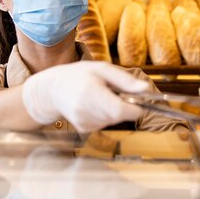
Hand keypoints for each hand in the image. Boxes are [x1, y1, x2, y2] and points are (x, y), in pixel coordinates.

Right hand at [21, 61, 148, 132]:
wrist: (53, 90)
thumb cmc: (79, 75)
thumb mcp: (102, 69)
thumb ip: (125, 80)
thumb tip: (146, 89)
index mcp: (92, 93)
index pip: (121, 111)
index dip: (135, 108)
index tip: (138, 100)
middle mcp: (86, 111)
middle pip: (120, 116)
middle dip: (124, 105)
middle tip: (113, 91)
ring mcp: (84, 123)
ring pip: (114, 120)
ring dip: (114, 110)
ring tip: (100, 95)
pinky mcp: (84, 129)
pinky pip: (105, 123)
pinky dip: (105, 115)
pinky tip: (94, 104)